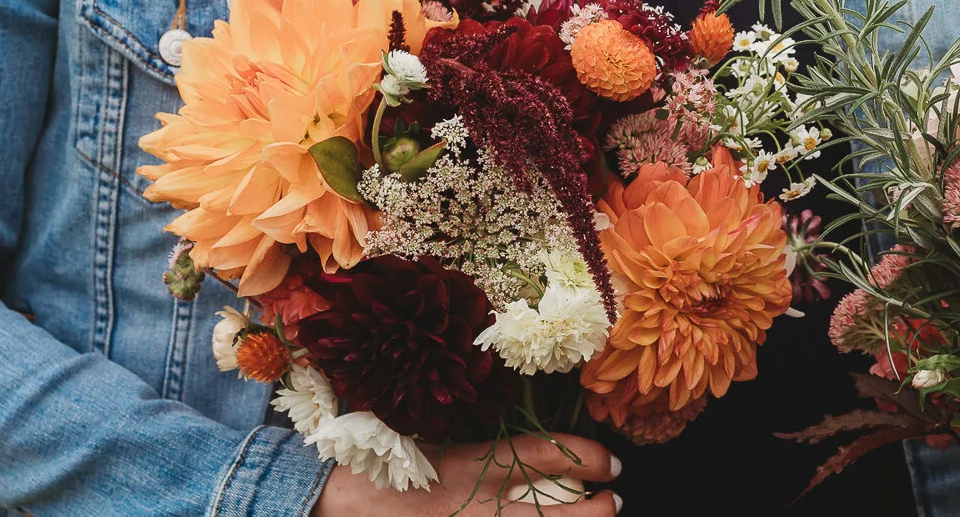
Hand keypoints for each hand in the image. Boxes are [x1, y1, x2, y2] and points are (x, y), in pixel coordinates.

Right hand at [314, 434, 620, 516]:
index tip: (611, 462)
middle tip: (616, 500)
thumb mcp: (441, 450)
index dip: (588, 456)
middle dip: (598, 510)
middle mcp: (480, 506)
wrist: (343, 505)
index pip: (548, 454)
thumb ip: (487, 454)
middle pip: (558, 512)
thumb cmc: (390, 468)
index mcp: (475, 466)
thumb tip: (540, 454)